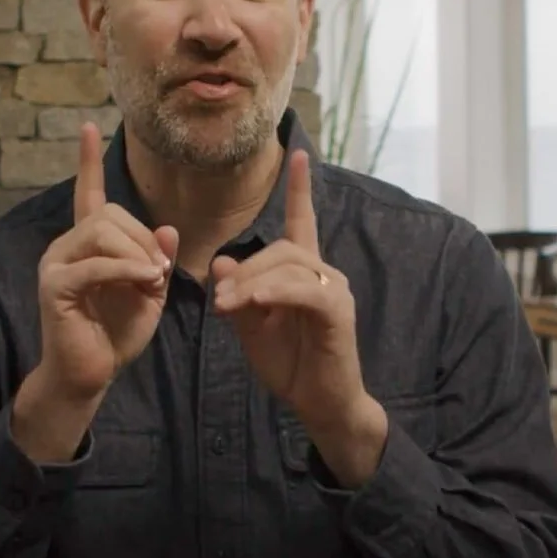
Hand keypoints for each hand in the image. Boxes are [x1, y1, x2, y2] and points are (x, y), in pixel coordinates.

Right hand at [14, 124, 178, 461]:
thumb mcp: (149, 294)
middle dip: (143, 237)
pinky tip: (144, 282)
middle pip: (109, 213)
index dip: (87, 161)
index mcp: (86, 244)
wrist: (90, 376)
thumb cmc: (116, 336)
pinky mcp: (54, 286)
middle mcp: (65, 247)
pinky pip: (95, 264)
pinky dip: (125, 270)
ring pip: (102, 231)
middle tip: (160, 273)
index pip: (87, 193)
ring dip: (137, 252)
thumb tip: (168, 230)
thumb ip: (157, 260)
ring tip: (152, 280)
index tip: (87, 127)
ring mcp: (55, 264)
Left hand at [211, 148, 386, 485]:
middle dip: (244, 270)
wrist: (320, 405)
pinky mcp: (338, 312)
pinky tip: (255, 303)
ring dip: (252, 282)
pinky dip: (274, 293)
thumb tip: (220, 262)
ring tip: (228, 306)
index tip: (298, 152)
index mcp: (304, 274)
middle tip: (218, 300)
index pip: (302, 222)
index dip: (299, 189)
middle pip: (281, 247)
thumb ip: (237, 295)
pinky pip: (303, 291)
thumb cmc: (290, 366)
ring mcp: (335, 291)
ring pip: (289, 265)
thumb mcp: (251, 329)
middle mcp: (324, 275)